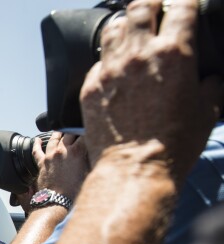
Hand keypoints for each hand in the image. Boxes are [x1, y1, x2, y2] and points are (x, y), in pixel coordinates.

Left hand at [34, 131, 89, 199]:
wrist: (56, 201)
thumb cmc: (74, 191)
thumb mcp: (88, 174)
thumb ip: (90, 161)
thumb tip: (94, 154)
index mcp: (76, 152)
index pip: (84, 136)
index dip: (88, 132)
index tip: (90, 131)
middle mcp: (62, 151)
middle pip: (69, 134)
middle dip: (74, 131)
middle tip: (77, 130)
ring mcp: (50, 156)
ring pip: (53, 139)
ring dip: (58, 133)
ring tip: (60, 130)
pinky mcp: (42, 163)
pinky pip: (37, 150)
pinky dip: (37, 144)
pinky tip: (37, 140)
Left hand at [80, 0, 221, 178]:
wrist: (134, 168)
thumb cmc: (174, 143)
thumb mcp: (209, 109)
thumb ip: (212, 84)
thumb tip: (212, 76)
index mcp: (174, 53)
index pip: (181, 7)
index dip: (185, 2)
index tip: (185, 5)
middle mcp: (138, 55)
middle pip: (140, 7)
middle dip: (151, 3)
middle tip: (155, 8)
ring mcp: (110, 69)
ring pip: (113, 27)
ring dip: (125, 24)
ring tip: (131, 29)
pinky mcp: (91, 87)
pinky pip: (97, 60)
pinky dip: (108, 56)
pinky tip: (114, 63)